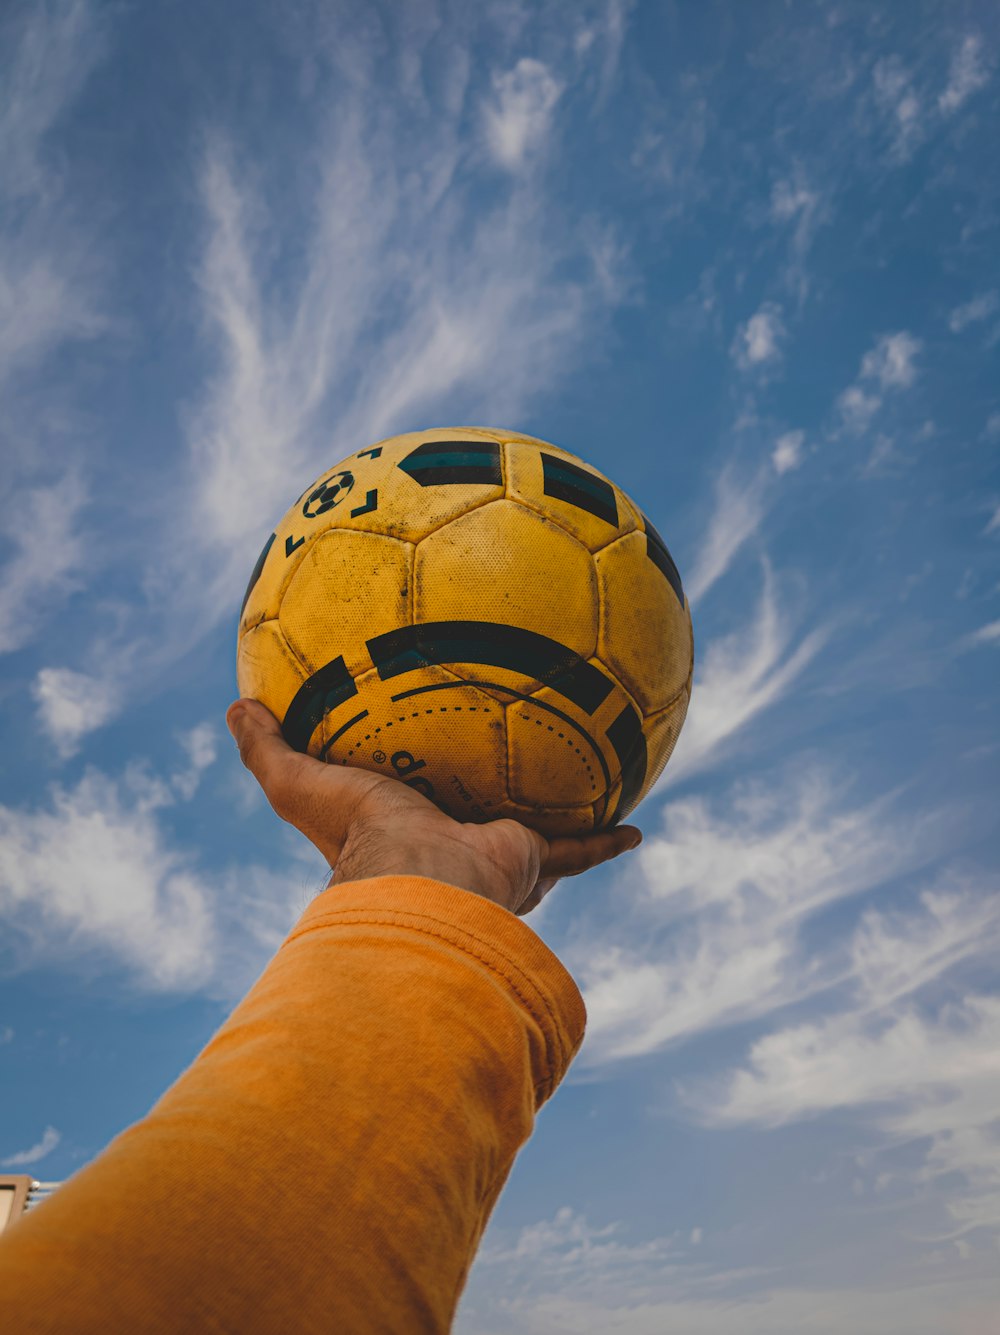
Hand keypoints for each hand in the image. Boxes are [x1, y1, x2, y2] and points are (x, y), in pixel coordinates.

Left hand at [227, 698, 641, 916]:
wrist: (424, 882)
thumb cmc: (360, 837)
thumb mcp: (299, 783)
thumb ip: (267, 748)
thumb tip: (234, 706)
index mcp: (402, 834)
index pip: (407, 809)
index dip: (409, 792)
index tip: (416, 774)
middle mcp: (452, 849)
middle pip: (473, 822)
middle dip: (487, 809)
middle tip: (502, 774)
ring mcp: (495, 857)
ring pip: (535, 838)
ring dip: (556, 823)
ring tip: (582, 793)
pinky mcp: (534, 861)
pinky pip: (581, 849)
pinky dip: (607, 842)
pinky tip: (636, 827)